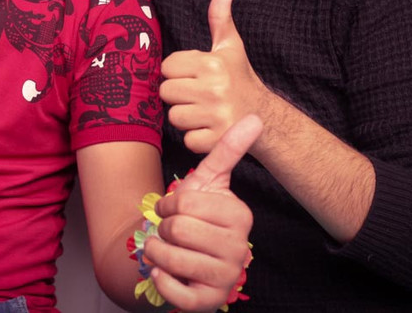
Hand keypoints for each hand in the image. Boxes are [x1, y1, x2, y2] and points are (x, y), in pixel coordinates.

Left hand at [144, 115, 262, 311]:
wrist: (182, 255)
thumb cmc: (195, 216)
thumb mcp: (208, 182)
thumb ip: (228, 150)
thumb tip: (255, 117)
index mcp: (240, 216)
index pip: (185, 202)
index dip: (168, 204)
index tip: (174, 209)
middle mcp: (239, 250)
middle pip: (176, 230)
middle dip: (161, 229)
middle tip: (169, 232)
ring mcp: (226, 278)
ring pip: (170, 259)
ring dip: (156, 252)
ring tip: (165, 249)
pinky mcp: (208, 303)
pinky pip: (173, 291)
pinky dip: (160, 280)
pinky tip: (165, 273)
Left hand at [161, 0, 269, 154]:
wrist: (266, 116)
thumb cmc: (240, 78)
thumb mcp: (231, 47)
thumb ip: (220, 18)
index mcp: (211, 64)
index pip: (167, 67)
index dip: (177, 72)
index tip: (194, 76)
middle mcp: (214, 89)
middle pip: (166, 92)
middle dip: (178, 95)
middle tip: (197, 95)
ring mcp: (217, 116)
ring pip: (174, 117)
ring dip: (185, 117)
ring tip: (202, 111)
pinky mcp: (218, 140)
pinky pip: (187, 140)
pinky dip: (195, 138)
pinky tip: (208, 128)